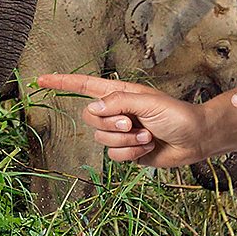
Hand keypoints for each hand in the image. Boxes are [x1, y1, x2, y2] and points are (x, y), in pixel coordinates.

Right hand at [34, 73, 208, 169]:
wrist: (196, 139)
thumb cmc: (177, 115)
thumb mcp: (148, 103)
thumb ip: (118, 102)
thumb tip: (93, 109)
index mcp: (119, 94)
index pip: (84, 86)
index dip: (62, 83)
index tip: (41, 80)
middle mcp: (117, 112)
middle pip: (91, 119)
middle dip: (111, 124)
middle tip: (133, 124)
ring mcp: (121, 132)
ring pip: (102, 140)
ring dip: (126, 141)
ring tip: (146, 136)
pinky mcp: (127, 151)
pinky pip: (114, 155)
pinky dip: (130, 154)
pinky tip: (147, 148)